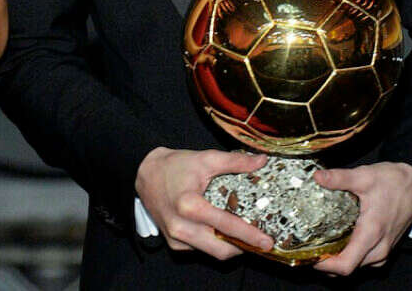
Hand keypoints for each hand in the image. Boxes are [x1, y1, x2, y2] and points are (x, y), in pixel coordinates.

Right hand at [135, 148, 273, 257]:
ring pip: (212, 252)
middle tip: (259, 239)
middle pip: (222, 249)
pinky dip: (214, 243)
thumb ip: (235, 161)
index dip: (250, 235)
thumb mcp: (205, 159)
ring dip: (230, 246)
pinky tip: (220, 230)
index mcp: (189, 205)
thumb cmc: (174, 166)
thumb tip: (261, 161)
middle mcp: (181, 226)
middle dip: (244, 247)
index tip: (267, 241)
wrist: (145, 174)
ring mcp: (176, 237)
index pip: (226, 226)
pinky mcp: (174, 243)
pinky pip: (201, 250)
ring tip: (243, 234)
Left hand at [313, 161, 411, 275]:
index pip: (346, 264)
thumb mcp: (364, 176)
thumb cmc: (394, 182)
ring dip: (339, 261)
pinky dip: (351, 257)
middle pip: (349, 268)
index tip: (310, 256)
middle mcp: (379, 247)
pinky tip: (340, 244)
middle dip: (327, 263)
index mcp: (372, 233)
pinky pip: (366, 261)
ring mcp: (384, 249)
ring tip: (321, 246)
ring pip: (358, 266)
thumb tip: (318, 177)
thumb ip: (340, 177)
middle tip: (310, 249)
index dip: (325, 265)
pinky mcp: (386, 247)